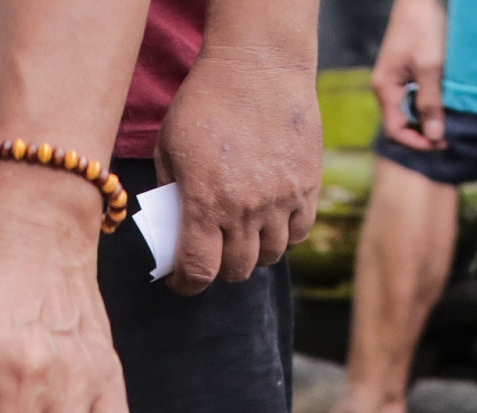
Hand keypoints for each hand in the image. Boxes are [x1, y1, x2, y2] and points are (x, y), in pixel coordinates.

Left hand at [155, 48, 320, 291]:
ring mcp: (282, 200)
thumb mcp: (169, 146)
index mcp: (206, 203)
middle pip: (237, 269)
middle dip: (220, 268)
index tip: (182, 281)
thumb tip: (173, 225)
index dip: (188, 284)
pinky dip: (284, 235)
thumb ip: (171, 190)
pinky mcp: (307, 186)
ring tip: (243, 237)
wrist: (258, 65)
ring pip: (270, 255)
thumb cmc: (206, 100)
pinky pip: (300, 232)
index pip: (199, 270)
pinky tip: (271, 222)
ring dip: (253, 254)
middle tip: (212, 254)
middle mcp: (246, 209)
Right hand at [374, 0, 446, 148]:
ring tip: (447, 121)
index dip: (417, 143)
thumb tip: (435, 137)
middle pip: (400, 125)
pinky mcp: (404, 72)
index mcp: (385, 89)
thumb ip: (431, 103)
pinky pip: (412, 98)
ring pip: (407, 112)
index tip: (441, 143)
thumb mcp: (430, 67)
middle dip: (422, 134)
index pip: (395, 131)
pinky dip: (427, 105)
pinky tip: (443, 103)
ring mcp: (394, 79)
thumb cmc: (424, 28)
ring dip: (426, 120)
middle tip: (447, 137)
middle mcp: (385, 87)